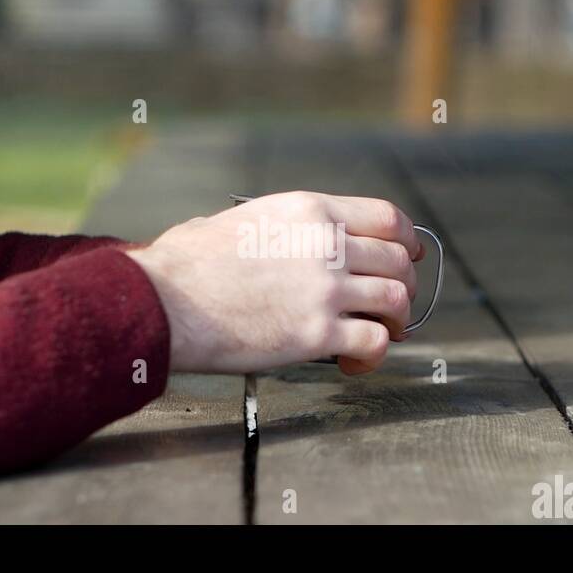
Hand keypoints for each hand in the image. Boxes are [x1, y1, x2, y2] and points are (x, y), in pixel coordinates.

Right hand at [125, 191, 424, 374]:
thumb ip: (264, 225)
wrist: (164, 301)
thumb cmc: (184, 264)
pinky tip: (355, 361)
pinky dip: (375, 355)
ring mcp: (326, 289)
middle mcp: (327, 245)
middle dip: (403, 285)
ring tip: (380, 333)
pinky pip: (376, 342)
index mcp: (309, 211)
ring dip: (397, 321)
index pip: (386, 218)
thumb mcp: (230, 220)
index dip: (406, 240)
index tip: (407, 256)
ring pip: (397, 300)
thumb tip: (254, 230)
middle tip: (391, 305)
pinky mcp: (318, 333)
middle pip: (398, 261)